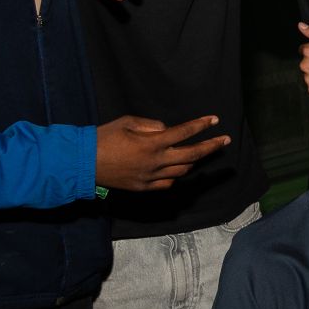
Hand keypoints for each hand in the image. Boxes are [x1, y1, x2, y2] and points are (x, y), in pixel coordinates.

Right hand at [94, 115, 228, 190]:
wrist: (83, 163)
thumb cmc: (104, 138)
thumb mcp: (127, 122)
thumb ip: (152, 125)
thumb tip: (167, 130)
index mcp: (152, 143)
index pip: (184, 132)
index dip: (202, 125)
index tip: (215, 120)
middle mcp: (155, 162)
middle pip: (192, 155)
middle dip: (211, 147)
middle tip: (225, 140)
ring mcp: (150, 177)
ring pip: (182, 171)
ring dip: (193, 161)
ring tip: (201, 152)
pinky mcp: (143, 187)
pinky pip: (167, 183)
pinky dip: (175, 175)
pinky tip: (176, 169)